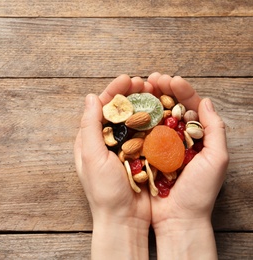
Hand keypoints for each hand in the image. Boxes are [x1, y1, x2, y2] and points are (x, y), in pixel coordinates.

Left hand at [74, 75, 151, 258]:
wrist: (124, 219)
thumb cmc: (103, 191)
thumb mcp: (92, 157)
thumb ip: (89, 127)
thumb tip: (91, 97)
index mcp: (90, 140)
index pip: (101, 108)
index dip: (114, 92)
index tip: (127, 79)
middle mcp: (107, 141)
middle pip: (119, 111)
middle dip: (130, 94)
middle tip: (144, 82)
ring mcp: (125, 148)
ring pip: (134, 119)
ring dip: (143, 104)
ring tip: (155, 91)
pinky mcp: (141, 156)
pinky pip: (147, 134)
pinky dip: (154, 121)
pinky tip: (163, 111)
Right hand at [147, 73, 228, 259]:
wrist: (177, 219)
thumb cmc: (199, 193)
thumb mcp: (216, 159)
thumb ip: (215, 130)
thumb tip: (206, 101)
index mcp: (196, 136)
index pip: (190, 106)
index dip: (180, 90)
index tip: (168, 80)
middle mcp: (177, 138)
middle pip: (169, 107)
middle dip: (160, 90)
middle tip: (150, 79)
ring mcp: (159, 146)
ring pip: (153, 118)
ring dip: (146, 101)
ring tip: (139, 89)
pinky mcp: (143, 155)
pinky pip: (139, 134)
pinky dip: (134, 121)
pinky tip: (129, 111)